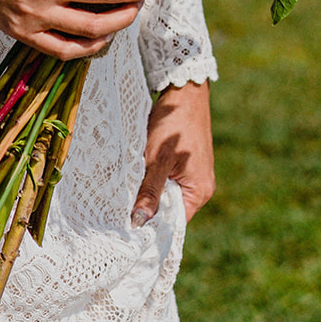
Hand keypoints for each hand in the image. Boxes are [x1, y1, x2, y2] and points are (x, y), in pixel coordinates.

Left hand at [131, 79, 214, 227]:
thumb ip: (150, 191)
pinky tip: (138, 173)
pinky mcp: (185, 163)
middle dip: (147, 207)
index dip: (151, 226)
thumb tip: (139, 222)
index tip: (127, 229)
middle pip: (169, 209)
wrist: (183, 92)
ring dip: (148, 191)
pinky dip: (152, 177)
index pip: (173, 222)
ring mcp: (193, 175)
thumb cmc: (174, 125)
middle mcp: (199, 188)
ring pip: (165, 193)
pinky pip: (166, 179)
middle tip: (120, 211)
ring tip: (127, 193)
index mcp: (199, 192)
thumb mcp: (158, 159)